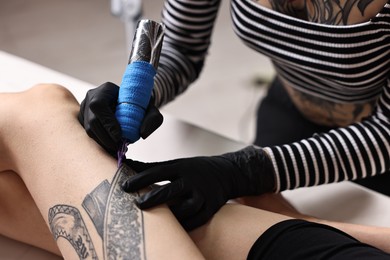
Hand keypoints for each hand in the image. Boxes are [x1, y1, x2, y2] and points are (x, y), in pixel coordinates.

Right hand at [78, 82, 162, 155]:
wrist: (131, 105)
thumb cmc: (140, 105)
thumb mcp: (151, 109)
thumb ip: (153, 118)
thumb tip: (142, 133)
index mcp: (105, 90)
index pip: (99, 105)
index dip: (107, 122)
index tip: (119, 136)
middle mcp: (91, 98)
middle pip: (91, 121)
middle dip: (105, 137)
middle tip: (118, 146)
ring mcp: (84, 109)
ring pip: (88, 130)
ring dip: (102, 142)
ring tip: (116, 148)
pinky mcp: (83, 120)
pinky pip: (87, 134)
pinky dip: (99, 142)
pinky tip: (111, 147)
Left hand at [122, 146, 274, 229]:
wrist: (226, 173)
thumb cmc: (194, 170)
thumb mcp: (176, 164)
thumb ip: (152, 167)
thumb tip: (125, 164)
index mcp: (181, 167)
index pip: (158, 171)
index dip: (141, 178)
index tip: (125, 186)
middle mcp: (192, 180)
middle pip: (171, 190)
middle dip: (153, 198)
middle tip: (138, 205)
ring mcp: (203, 195)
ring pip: (185, 209)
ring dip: (170, 215)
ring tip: (156, 220)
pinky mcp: (211, 208)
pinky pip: (196, 220)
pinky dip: (184, 225)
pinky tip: (173, 227)